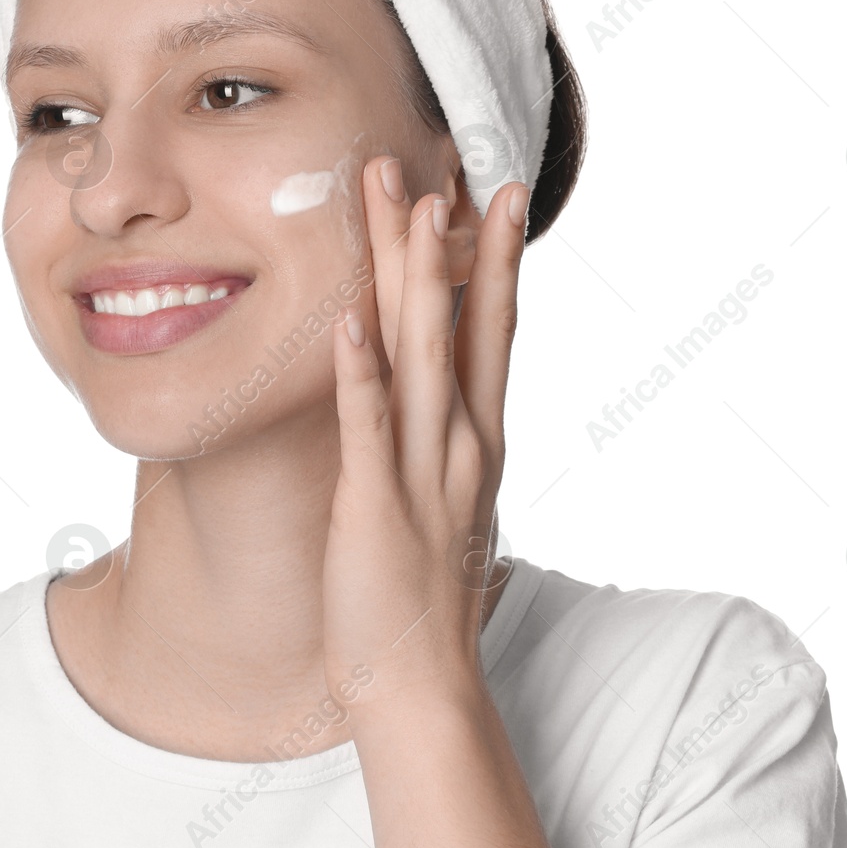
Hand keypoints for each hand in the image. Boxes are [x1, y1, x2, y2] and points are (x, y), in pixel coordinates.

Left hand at [321, 156, 529, 706]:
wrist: (424, 682)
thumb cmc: (426, 593)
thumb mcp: (448, 500)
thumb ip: (447, 442)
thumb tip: (441, 400)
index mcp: (479, 438)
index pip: (492, 329)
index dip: (494, 259)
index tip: (496, 193)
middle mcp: (463, 443)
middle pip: (461, 323)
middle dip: (452, 242)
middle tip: (445, 165)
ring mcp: (423, 471)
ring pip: (421, 355)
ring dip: (413, 278)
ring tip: (411, 207)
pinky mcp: (376, 504)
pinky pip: (368, 429)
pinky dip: (361, 376)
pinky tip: (349, 326)